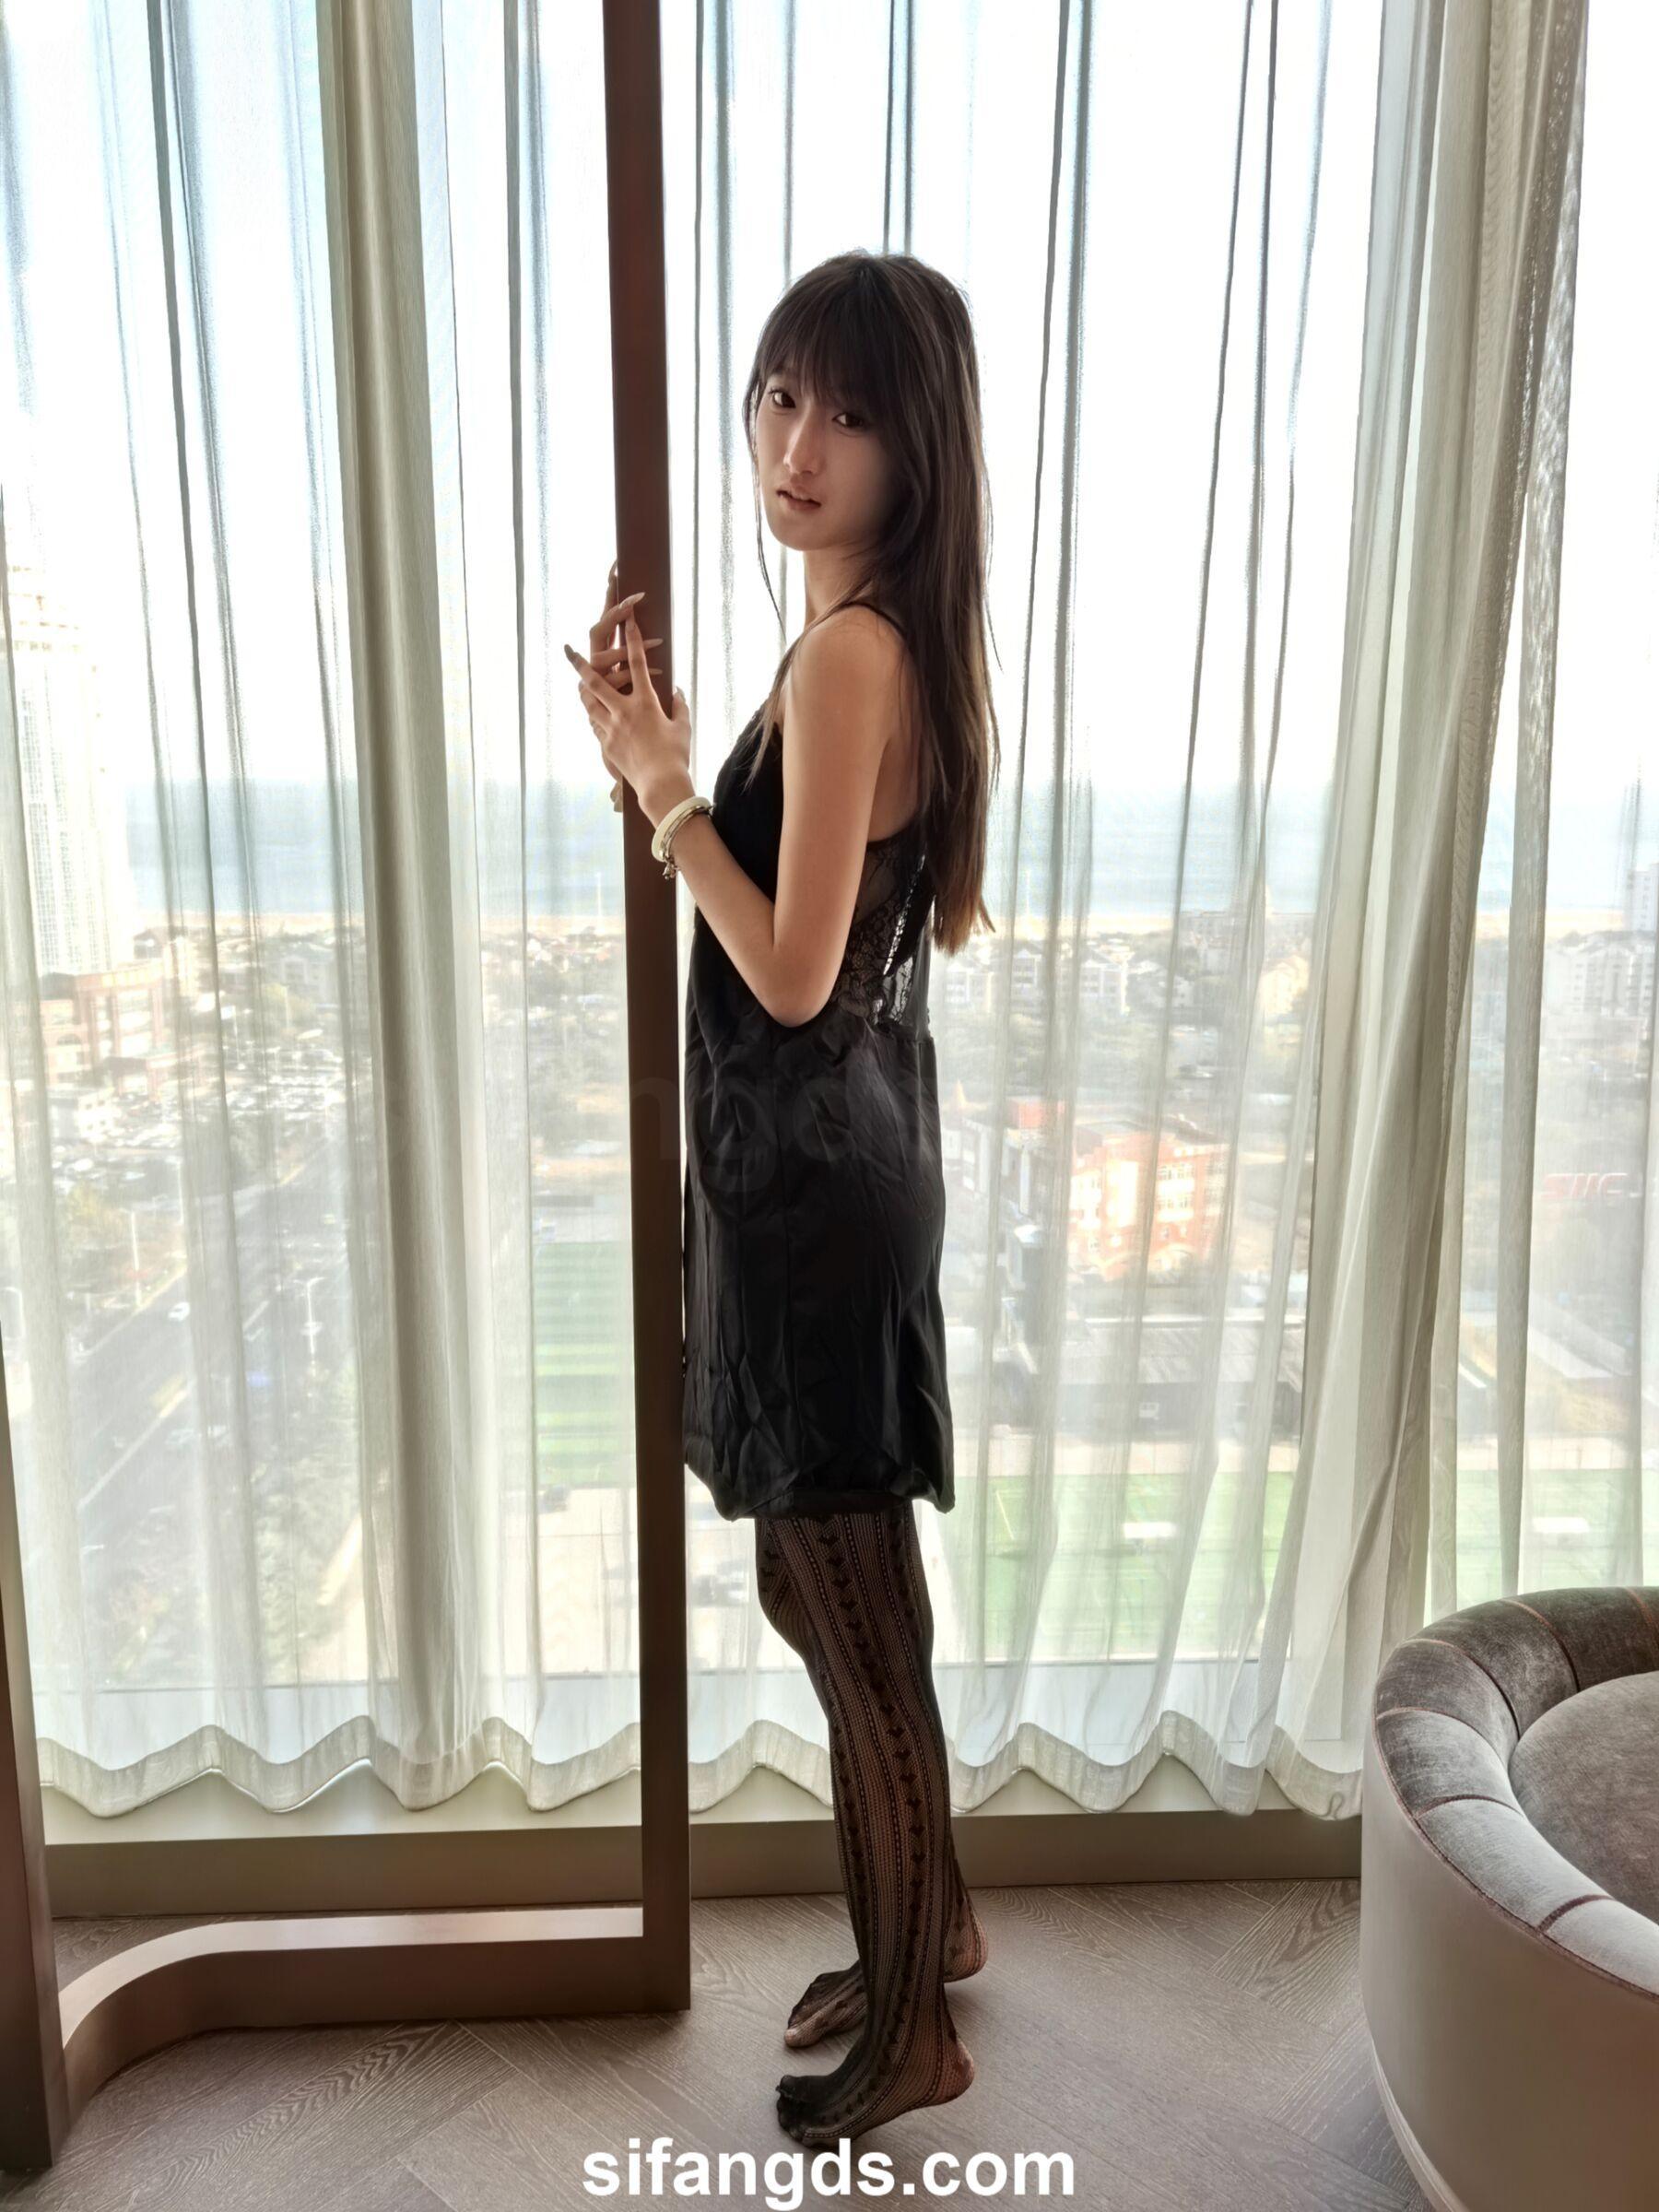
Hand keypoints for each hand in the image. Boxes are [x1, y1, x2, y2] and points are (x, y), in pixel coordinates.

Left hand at [573, 560, 668, 811]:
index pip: (637, 663)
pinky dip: (594, 714)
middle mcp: (623, 711)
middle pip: (596, 680)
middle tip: (567, 648)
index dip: (633, 639)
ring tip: (579, 681)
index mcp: (645, 703)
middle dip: (580, 662)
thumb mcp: (682, 726)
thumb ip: (679, 705)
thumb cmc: (676, 755)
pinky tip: (593, 712)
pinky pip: (595, 724)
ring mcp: (611, 728)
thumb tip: (677, 691)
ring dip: (583, 689)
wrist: (661, 785)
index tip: (629, 618)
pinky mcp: (606, 744)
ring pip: (589, 702)